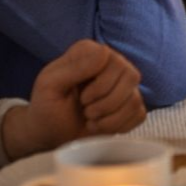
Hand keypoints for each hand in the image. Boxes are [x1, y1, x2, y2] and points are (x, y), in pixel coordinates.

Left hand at [3, 39, 145, 157]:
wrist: (50, 133)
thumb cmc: (47, 106)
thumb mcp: (49, 86)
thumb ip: (74, 67)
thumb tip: (104, 52)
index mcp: (90, 52)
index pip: (115, 60)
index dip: (101, 85)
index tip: (81, 97)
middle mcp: (111, 63)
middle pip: (131, 76)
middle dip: (106, 102)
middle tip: (86, 110)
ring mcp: (123, 85)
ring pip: (135, 98)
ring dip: (111, 117)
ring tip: (91, 119)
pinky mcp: (130, 105)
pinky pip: (139, 114)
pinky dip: (119, 125)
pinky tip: (101, 125)